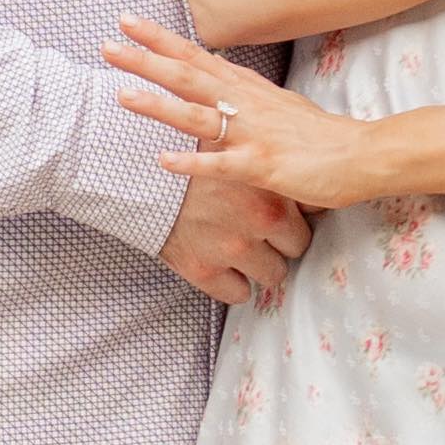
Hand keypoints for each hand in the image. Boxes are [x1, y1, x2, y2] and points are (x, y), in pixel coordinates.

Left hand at [115, 15, 366, 215]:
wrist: (363, 155)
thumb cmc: (317, 135)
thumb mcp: (275, 104)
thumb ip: (242, 94)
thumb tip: (213, 79)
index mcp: (247, 88)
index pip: (196, 57)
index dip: (160, 39)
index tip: (126, 21)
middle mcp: (246, 104)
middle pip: (188, 76)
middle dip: (146, 60)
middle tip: (107, 44)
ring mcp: (254, 134)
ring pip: (199, 116)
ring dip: (160, 105)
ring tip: (123, 95)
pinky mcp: (265, 166)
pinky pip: (223, 165)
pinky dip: (193, 163)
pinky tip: (164, 161)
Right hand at [159, 149, 304, 306]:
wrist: (138, 167)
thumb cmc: (190, 152)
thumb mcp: (238, 150)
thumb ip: (274, 170)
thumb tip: (305, 192)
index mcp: (270, 195)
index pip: (306, 221)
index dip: (291, 218)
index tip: (280, 215)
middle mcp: (257, 226)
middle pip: (294, 250)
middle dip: (279, 242)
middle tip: (259, 229)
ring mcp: (231, 251)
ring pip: (272, 275)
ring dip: (259, 264)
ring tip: (241, 245)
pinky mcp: (203, 269)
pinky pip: (237, 294)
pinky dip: (233, 282)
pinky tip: (223, 264)